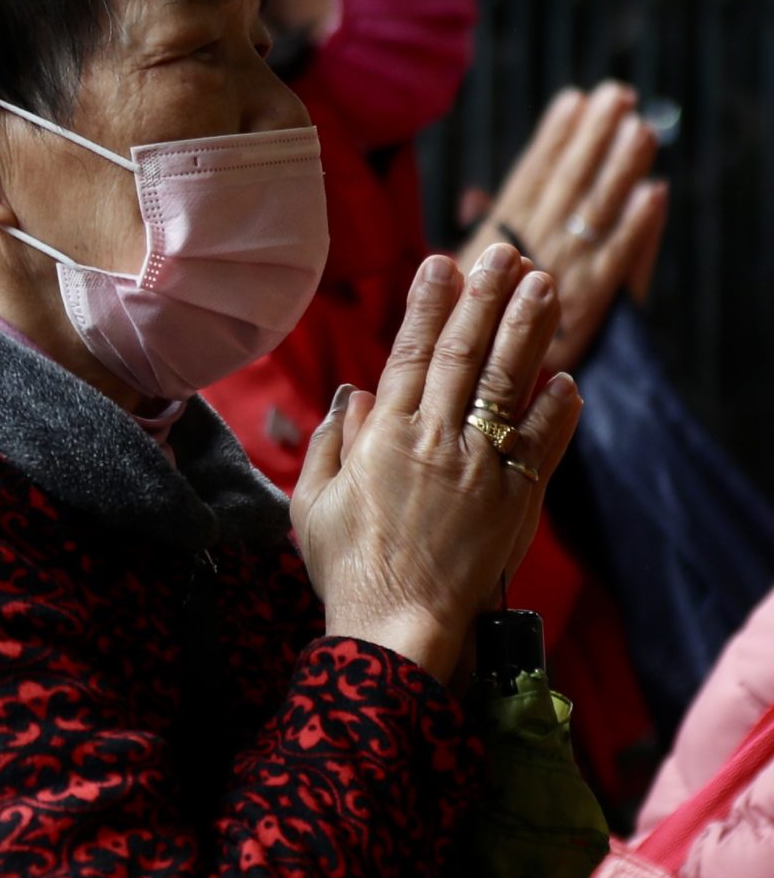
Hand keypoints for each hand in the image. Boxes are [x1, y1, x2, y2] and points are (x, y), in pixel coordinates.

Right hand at [292, 245, 584, 682]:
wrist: (397, 625)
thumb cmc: (345, 567)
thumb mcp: (312, 501)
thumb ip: (331, 442)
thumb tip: (354, 394)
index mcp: (384, 437)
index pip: (411, 353)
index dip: (428, 305)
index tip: (440, 263)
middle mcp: (435, 441)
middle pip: (467, 354)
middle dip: (486, 298)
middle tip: (505, 252)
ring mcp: (479, 468)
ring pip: (509, 384)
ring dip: (529, 331)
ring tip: (544, 285)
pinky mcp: (514, 500)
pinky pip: (542, 444)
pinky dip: (557, 410)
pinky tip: (566, 379)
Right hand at [464, 82, 669, 368]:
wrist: (471, 416)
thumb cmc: (460, 349)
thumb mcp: (453, 284)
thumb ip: (471, 242)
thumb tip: (475, 197)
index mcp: (491, 250)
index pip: (525, 183)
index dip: (550, 142)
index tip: (571, 103)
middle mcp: (527, 259)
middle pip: (563, 190)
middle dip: (590, 140)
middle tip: (616, 95)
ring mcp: (561, 285)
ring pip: (592, 219)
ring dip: (617, 170)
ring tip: (639, 126)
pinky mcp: (591, 315)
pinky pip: (617, 268)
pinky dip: (637, 231)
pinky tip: (653, 195)